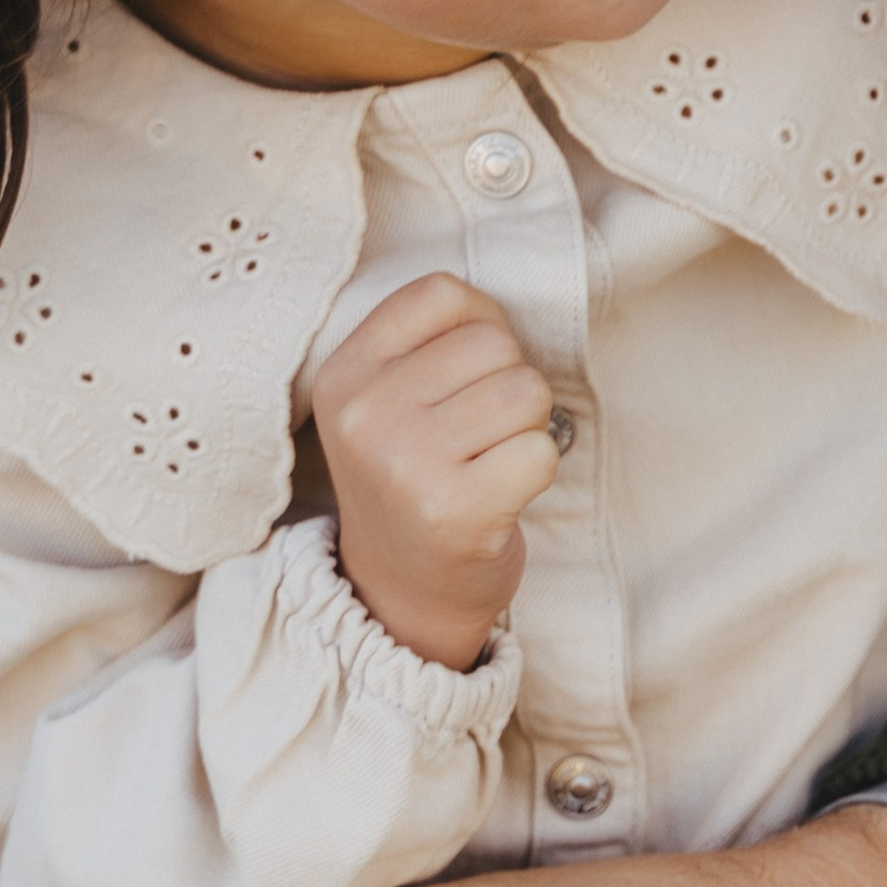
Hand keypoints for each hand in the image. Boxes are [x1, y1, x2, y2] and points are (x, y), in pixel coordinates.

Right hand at [313, 273, 557, 666]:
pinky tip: (501, 495)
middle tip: (477, 435)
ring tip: (489, 462)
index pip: (441, 293)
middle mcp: (365, 415)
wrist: (400, 593)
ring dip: (527, 427)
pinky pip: (542, 450)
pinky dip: (538, 470)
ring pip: (526, 391)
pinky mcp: (455, 511)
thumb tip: (502, 312)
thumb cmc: (412, 479)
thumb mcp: (384, 401)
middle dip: (507, 382)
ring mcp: (406, 463)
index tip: (468, 374)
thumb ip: (429, 342)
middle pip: (494, 343)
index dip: (480, 323)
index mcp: (344, 374)